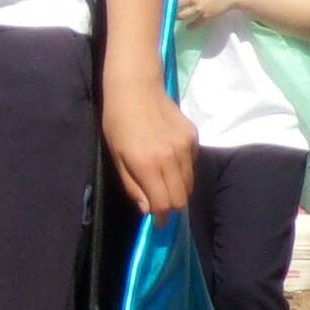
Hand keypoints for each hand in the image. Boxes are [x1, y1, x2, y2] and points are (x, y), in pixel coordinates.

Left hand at [103, 75, 195, 219]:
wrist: (136, 88)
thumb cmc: (118, 122)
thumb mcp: (116, 156)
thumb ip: (132, 185)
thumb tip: (148, 209)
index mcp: (148, 165)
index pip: (164, 204)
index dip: (161, 217)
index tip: (156, 221)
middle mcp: (171, 158)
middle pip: (181, 198)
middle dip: (171, 207)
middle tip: (160, 204)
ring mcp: (185, 147)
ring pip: (190, 183)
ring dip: (178, 189)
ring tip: (163, 181)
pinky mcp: (193, 137)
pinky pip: (192, 164)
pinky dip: (183, 169)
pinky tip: (169, 158)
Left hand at [174, 0, 245, 26]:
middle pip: (175, 4)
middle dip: (169, 7)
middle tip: (164, 9)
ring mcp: (199, 8)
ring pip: (182, 15)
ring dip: (176, 17)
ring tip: (174, 17)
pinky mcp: (205, 16)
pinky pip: (195, 23)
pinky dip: (190, 26)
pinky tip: (187, 27)